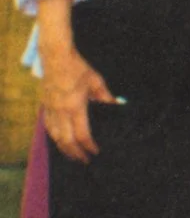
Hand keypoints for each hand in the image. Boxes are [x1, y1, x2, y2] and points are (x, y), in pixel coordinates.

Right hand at [41, 46, 117, 162]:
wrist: (55, 57)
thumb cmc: (77, 67)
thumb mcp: (96, 81)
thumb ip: (106, 97)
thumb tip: (117, 106)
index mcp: (75, 107)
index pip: (82, 134)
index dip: (89, 146)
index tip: (96, 152)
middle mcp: (60, 112)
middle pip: (67, 141)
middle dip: (76, 153)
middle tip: (85, 161)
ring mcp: (50, 110)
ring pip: (55, 137)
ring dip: (64, 149)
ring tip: (73, 155)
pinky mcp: (44, 106)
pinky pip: (48, 128)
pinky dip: (55, 138)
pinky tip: (60, 141)